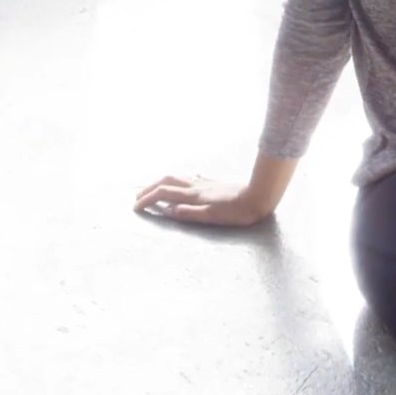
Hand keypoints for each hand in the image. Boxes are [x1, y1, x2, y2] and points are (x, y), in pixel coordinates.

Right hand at [135, 174, 270, 226]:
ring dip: (161, 182)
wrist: (260, 194)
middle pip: (166, 181)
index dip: (147, 199)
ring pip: (176, 177)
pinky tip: (182, 182)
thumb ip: (189, 213)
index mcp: (194, 195)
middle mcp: (196, 186)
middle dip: (149, 188)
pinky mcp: (213, 183)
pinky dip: (178, 180)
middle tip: (137, 197)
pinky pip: (189, 178)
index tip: (135, 208)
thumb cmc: (238, 211)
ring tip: (154, 189)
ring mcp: (205, 182)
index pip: (163, 194)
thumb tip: (167, 210)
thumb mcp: (212, 217)